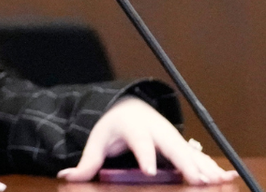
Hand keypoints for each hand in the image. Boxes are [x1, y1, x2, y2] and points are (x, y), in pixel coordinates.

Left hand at [57, 96, 237, 184]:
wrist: (130, 107)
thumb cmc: (113, 127)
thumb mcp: (97, 140)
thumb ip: (86, 161)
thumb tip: (65, 177)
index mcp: (133, 128)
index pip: (139, 142)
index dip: (144, 156)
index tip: (149, 171)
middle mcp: (156, 131)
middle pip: (171, 146)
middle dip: (183, 162)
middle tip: (194, 180)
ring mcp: (171, 137)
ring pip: (189, 152)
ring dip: (203, 166)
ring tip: (215, 181)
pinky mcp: (182, 145)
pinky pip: (199, 156)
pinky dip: (212, 166)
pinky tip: (224, 177)